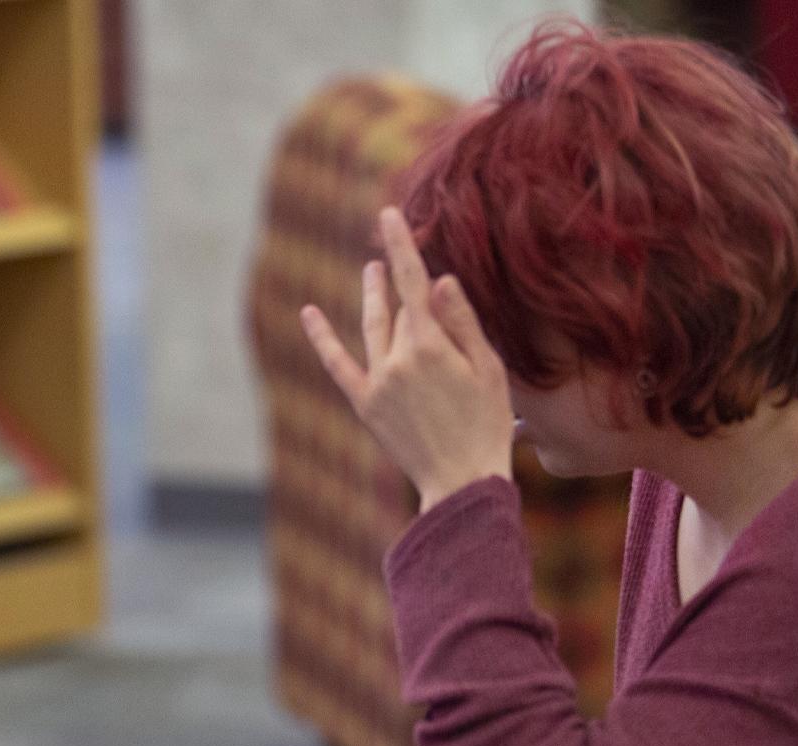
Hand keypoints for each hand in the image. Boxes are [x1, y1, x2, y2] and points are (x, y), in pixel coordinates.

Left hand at [300, 207, 514, 512]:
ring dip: (371, 296)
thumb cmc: (487, 424)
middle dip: (404, 285)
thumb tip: (438, 280)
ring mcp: (378, 382)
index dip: (401, 246)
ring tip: (371, 269)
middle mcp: (399, 359)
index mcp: (433, 346)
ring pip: (372, 328)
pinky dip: (322, 338)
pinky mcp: (365, 403)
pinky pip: (337, 364)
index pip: (414, 282)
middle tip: (392, 248)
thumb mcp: (488, 369)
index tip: (388, 213)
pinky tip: (309, 312)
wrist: (461, 480)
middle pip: (401, 311)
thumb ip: (462, 322)